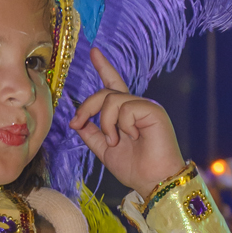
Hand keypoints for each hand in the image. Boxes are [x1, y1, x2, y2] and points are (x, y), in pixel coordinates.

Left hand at [70, 48, 182, 195]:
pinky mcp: (153, 109)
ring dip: (106, 123)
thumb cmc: (135, 169)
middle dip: (86, 107)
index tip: (93, 51)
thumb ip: (92, 134)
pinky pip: (125, 108)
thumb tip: (77, 121)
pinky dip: (122, 125)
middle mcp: (136, 106)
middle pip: (105, 92)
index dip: (104, 68)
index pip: (113, 85)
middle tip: (77, 124)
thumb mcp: (105, 150)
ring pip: (112, 100)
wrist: (154, 181)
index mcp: (125, 114)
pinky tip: (133, 137)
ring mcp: (145, 106)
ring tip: (115, 141)